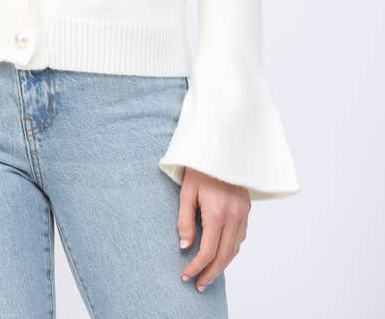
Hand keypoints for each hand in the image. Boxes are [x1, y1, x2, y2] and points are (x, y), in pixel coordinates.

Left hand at [178, 167, 249, 291]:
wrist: (221, 147)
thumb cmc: (199, 167)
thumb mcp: (186, 192)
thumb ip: (185, 220)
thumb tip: (185, 246)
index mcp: (217, 213)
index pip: (208, 251)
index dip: (196, 267)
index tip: (186, 276)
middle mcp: (233, 216)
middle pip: (224, 256)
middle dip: (211, 273)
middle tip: (199, 284)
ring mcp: (243, 213)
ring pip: (235, 248)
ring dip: (222, 264)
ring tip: (209, 274)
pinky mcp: (246, 208)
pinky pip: (241, 236)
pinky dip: (231, 249)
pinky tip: (221, 253)